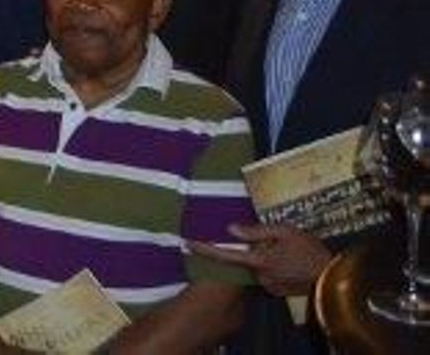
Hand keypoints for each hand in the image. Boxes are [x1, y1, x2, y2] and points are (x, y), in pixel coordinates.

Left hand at [188, 222, 331, 295]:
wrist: (333, 277)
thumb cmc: (310, 250)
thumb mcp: (285, 231)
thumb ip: (256, 231)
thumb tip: (231, 229)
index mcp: (260, 260)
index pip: (226, 255)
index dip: (205, 249)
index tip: (188, 243)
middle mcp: (261, 276)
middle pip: (246, 260)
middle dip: (256, 250)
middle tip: (277, 244)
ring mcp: (269, 285)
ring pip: (258, 267)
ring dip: (266, 258)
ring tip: (289, 252)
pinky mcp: (277, 291)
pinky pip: (268, 276)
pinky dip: (274, 268)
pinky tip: (290, 262)